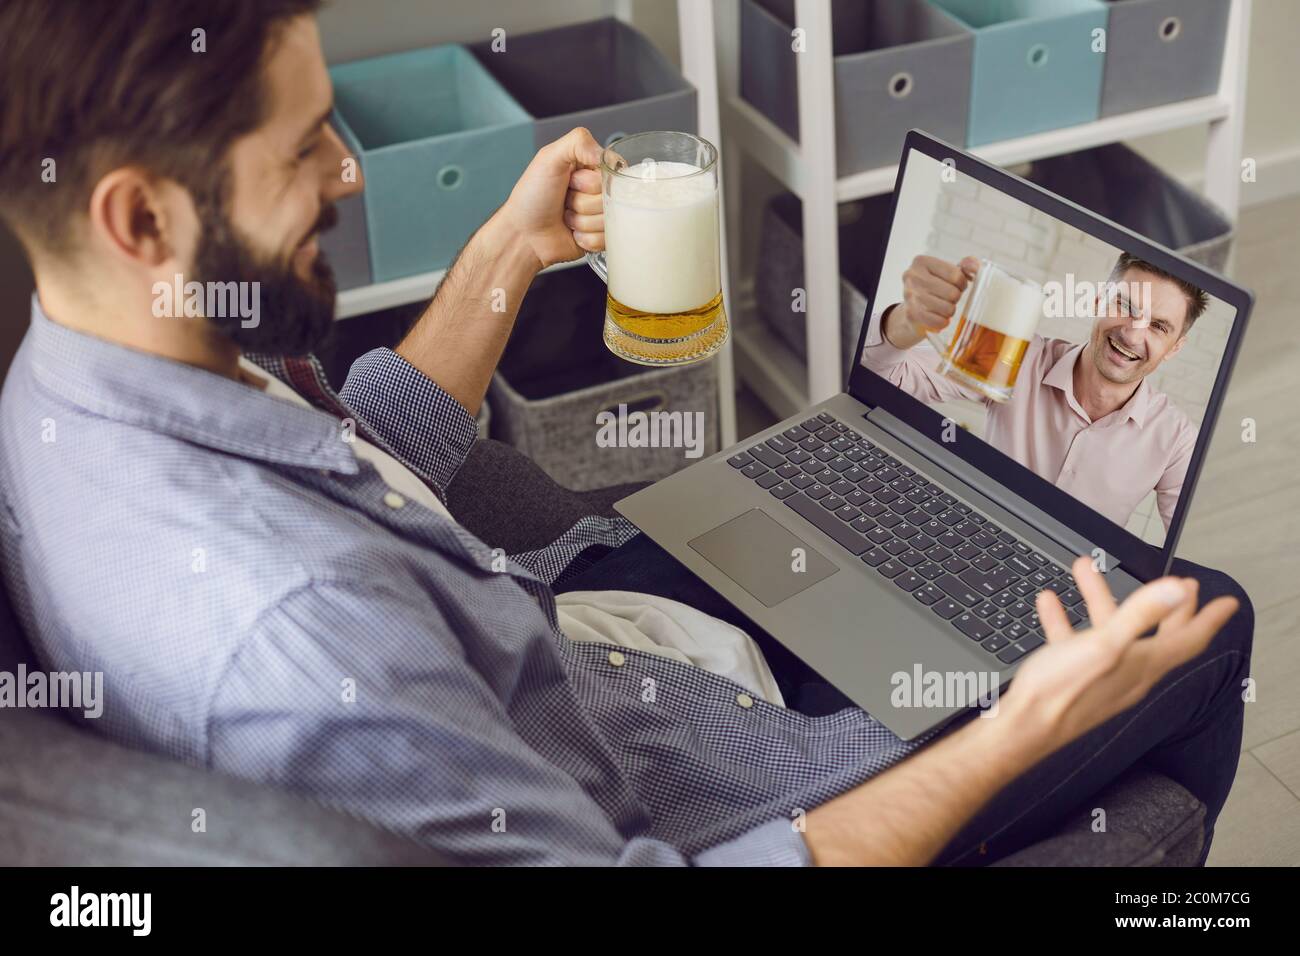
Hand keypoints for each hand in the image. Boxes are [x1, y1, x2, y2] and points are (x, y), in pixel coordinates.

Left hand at [498, 126, 604, 270]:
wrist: (523, 233)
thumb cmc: (531, 196)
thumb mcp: (549, 158)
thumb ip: (578, 142)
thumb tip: (605, 154)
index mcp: (591, 168)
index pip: (613, 172)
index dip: (592, 181)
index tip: (572, 181)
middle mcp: (598, 191)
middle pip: (611, 197)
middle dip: (583, 202)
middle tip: (565, 200)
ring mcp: (601, 215)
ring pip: (608, 219)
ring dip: (582, 221)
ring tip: (566, 217)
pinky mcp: (601, 238)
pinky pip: (605, 239)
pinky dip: (585, 237)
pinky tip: (571, 232)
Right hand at [885, 254, 979, 346]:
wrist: (909, 309)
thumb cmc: (933, 287)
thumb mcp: (946, 271)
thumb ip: (965, 265)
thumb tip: (976, 266)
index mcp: (921, 262)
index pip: (956, 275)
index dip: (961, 283)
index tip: (956, 286)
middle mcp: (912, 277)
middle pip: (952, 293)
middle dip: (954, 297)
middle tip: (948, 298)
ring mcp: (910, 296)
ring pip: (948, 308)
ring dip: (949, 310)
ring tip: (942, 307)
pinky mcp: (911, 314)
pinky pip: (939, 322)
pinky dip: (943, 322)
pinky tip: (938, 317)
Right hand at [999, 556, 1239, 757]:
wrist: (1022, 728)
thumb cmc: (1061, 693)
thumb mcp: (1103, 645)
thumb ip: (1140, 615)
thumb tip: (1175, 590)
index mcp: (1142, 664)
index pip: (1189, 640)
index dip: (1210, 618)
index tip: (1227, 602)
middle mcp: (1128, 672)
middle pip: (1159, 635)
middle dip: (1171, 607)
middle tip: (1181, 586)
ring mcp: (1102, 675)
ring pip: (1113, 631)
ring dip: (1104, 599)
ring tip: (1087, 571)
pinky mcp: (1074, 677)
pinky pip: (1075, 642)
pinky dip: (1067, 620)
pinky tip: (1051, 605)